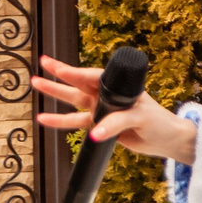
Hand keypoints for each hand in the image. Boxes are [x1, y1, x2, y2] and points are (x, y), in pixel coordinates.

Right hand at [33, 54, 197, 164]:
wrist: (166, 140)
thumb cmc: (159, 122)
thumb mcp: (140, 118)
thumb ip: (116, 123)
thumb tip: (94, 132)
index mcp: (119, 87)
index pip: (93, 76)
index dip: (74, 71)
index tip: (57, 66)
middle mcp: (108, 95)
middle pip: (79, 82)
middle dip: (60, 73)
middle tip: (42, 62)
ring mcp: (102, 109)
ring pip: (74, 100)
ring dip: (55, 93)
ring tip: (35, 84)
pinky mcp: (100, 124)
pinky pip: (76, 122)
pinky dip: (59, 120)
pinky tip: (43, 118)